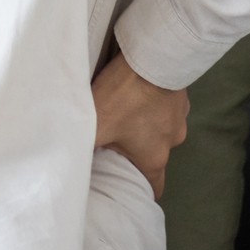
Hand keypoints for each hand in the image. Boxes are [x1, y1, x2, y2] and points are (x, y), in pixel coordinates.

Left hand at [91, 53, 189, 199]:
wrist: (154, 59)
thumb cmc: (124, 97)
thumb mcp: (95, 126)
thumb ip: (83, 147)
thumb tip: (70, 161)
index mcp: (154, 158)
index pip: (153, 187)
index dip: (138, 191)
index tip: (124, 189)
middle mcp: (173, 142)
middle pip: (151, 156)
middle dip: (133, 153)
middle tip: (112, 145)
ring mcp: (179, 118)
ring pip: (157, 130)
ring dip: (142, 126)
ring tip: (121, 115)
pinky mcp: (179, 97)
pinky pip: (162, 107)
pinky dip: (150, 106)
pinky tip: (133, 95)